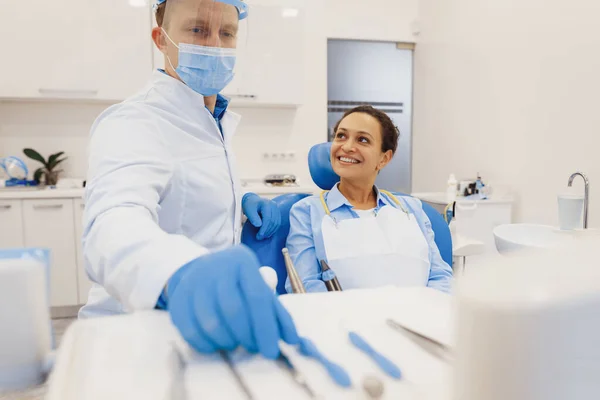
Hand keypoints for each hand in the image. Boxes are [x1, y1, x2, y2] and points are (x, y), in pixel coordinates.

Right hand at [166, 245, 298, 358]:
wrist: (202, 270)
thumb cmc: (239, 284)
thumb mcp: (260, 290)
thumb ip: (278, 313)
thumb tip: (293, 339)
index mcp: (242, 261)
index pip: (256, 297)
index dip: (265, 327)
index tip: (271, 351)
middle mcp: (217, 267)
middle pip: (233, 310)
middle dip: (247, 335)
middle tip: (253, 347)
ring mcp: (194, 282)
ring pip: (210, 322)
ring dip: (227, 341)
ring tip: (235, 343)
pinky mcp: (178, 299)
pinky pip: (190, 330)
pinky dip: (206, 344)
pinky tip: (217, 344)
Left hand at [242, 193, 280, 239]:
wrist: (252, 201)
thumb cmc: (249, 205)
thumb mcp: (248, 211)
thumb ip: (253, 218)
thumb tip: (259, 225)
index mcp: (266, 204)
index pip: (268, 218)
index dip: (264, 229)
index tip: (259, 236)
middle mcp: (273, 205)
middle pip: (273, 221)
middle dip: (267, 231)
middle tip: (259, 238)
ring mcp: (277, 209)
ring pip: (276, 223)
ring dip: (270, 232)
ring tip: (263, 236)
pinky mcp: (277, 213)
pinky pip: (277, 223)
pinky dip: (273, 230)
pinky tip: (267, 233)